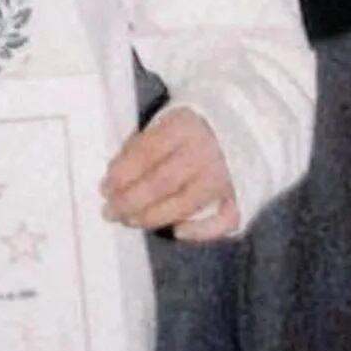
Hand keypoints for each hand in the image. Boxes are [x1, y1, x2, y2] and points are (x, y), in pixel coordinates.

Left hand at [102, 104, 238, 243]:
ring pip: (185, 204)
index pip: (147, 152)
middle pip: (161, 182)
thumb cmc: (196, 124)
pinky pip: (224, 219)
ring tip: (131, 220)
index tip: (105, 188)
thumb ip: (144, 143)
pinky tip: (177, 231)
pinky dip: (202, 230)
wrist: (245, 120)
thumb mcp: (168, 118)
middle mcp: (205, 150)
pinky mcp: (242, 193)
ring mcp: (225, 174)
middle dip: (130, 200)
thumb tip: (116, 173)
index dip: (122, 173)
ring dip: (153, 217)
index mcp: (184, 125)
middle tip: (110, 211)